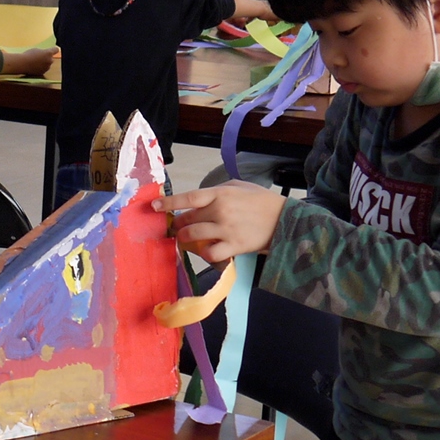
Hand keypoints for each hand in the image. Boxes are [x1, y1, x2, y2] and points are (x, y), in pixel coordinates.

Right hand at [3, 46, 58, 75]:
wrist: (22, 64)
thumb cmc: (28, 54)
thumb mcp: (36, 50)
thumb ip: (43, 52)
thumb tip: (44, 54)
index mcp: (48, 53)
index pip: (56, 50)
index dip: (54, 49)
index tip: (52, 49)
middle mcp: (50, 60)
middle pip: (51, 58)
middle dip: (47, 58)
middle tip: (39, 57)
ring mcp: (47, 67)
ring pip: (47, 64)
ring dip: (44, 63)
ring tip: (35, 62)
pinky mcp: (43, 72)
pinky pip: (43, 69)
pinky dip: (40, 68)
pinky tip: (34, 67)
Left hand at [153, 183, 285, 263]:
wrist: (285, 220)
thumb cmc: (261, 201)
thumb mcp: (238, 186)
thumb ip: (216, 191)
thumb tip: (196, 198)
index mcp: (220, 194)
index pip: (188, 198)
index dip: (169, 203)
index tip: (154, 207)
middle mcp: (220, 211)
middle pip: (187, 219)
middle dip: (177, 224)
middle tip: (175, 227)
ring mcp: (226, 229)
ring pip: (193, 236)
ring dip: (185, 238)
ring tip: (185, 238)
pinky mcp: (233, 246)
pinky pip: (209, 253)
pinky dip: (203, 253)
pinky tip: (205, 250)